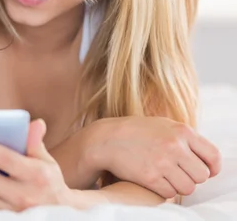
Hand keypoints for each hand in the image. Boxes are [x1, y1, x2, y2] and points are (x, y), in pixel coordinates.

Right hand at [87, 116, 221, 197]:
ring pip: (188, 188)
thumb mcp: (162, 124)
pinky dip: (164, 190)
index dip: (212, 168)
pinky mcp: (150, 177)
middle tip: (177, 172)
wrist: (106, 139)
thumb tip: (205, 158)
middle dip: (191, 177)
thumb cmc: (135, 131)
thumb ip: (184, 137)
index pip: (212, 156)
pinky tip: (154, 180)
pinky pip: (170, 193)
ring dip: (178, 185)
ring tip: (165, 176)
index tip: (206, 171)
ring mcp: (162, 162)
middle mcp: (175, 146)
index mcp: (182, 131)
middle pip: (201, 175)